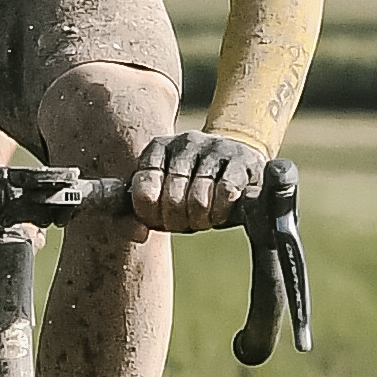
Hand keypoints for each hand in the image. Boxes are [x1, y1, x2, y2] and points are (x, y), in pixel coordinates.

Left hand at [126, 128, 268, 231]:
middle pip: (172, 200)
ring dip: (200, 220)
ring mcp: (214, 147)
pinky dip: (220, 213)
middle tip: (185, 223)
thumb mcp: (159, 199)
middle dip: (178, 222)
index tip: (160, 221)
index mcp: (157, 148)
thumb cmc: (191, 190)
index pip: (144, 191)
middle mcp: (184, 142)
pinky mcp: (241, 158)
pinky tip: (220, 212)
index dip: (151, 216)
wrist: (238, 169)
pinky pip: (225, 194)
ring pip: (199, 200)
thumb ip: (135, 216)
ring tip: (203, 218)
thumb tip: (138, 234)